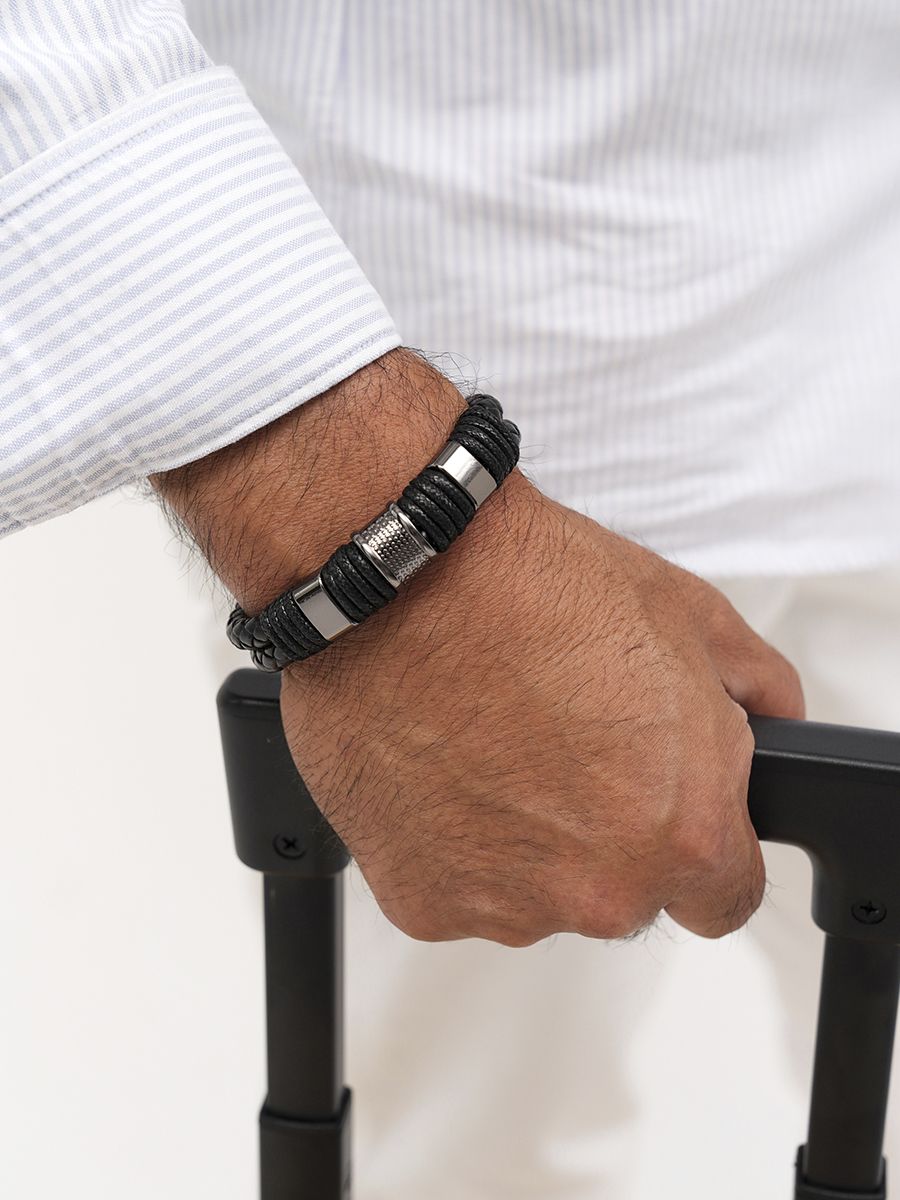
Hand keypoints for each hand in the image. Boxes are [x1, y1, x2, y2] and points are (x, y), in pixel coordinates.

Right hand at [154, 350, 803, 944]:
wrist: (401, 581)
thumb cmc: (531, 590)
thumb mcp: (689, 614)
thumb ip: (757, 691)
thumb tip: (774, 721)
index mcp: (681, 834)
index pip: (722, 899)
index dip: (700, 847)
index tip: (667, 811)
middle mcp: (598, 890)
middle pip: (623, 896)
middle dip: (607, 835)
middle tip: (564, 744)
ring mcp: (504, 905)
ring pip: (536, 896)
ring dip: (525, 841)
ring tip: (493, 743)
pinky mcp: (422, 901)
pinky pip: (458, 888)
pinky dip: (453, 842)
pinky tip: (445, 765)